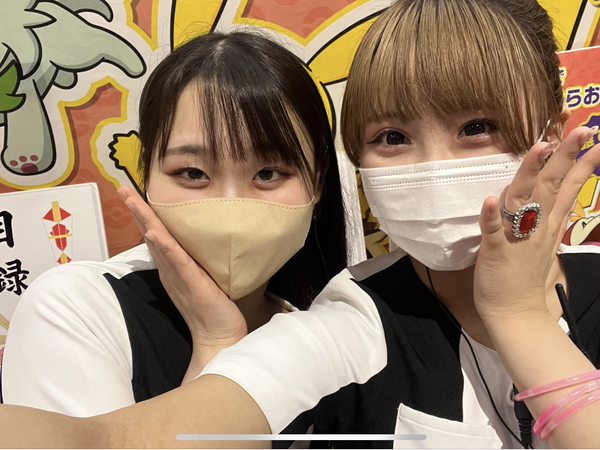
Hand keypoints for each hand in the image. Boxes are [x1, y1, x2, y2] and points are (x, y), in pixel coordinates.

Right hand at [118, 186, 246, 378]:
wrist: (219, 337)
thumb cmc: (213, 310)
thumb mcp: (201, 280)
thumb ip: (194, 264)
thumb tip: (196, 246)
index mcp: (172, 268)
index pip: (156, 236)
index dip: (144, 215)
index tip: (134, 195)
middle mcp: (171, 270)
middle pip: (151, 234)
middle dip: (137, 211)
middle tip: (122, 189)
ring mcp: (178, 276)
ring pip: (159, 243)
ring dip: (145, 220)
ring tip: (133, 200)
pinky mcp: (192, 283)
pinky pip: (177, 261)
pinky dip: (165, 246)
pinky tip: (154, 232)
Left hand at [474, 126, 599, 321]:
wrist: (516, 314)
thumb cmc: (524, 278)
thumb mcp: (544, 243)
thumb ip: (549, 218)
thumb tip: (556, 197)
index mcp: (547, 225)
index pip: (567, 189)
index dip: (580, 164)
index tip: (595, 139)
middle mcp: (536, 227)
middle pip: (552, 186)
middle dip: (565, 157)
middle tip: (583, 130)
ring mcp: (516, 238)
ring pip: (524, 200)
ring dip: (531, 174)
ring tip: (539, 148)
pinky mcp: (495, 252)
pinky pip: (492, 231)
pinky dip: (491, 216)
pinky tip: (490, 200)